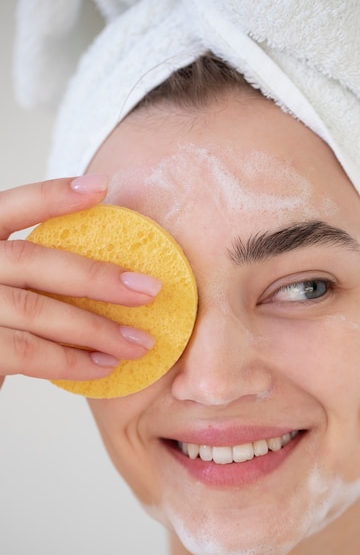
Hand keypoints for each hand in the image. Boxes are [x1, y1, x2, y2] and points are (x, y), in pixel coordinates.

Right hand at [0, 175, 160, 389]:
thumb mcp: (2, 282)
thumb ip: (27, 270)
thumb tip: (106, 273)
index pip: (8, 208)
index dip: (51, 196)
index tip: (101, 187)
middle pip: (33, 260)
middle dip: (97, 277)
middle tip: (149, 291)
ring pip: (38, 310)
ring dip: (96, 328)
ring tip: (138, 343)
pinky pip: (30, 353)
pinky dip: (72, 362)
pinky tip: (105, 367)